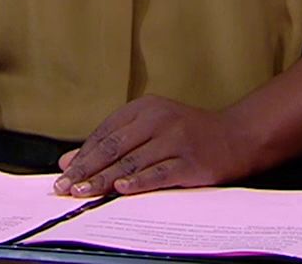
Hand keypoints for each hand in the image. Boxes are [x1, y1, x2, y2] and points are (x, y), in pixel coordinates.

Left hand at [52, 96, 257, 196]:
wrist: (237, 136)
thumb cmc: (190, 134)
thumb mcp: (151, 128)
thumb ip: (112, 142)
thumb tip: (70, 160)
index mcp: (145, 108)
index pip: (105, 133)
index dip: (82, 155)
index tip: (63, 174)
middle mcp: (159, 119)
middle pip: (114, 147)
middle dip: (86, 169)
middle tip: (66, 186)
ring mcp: (176, 140)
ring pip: (132, 162)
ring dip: (105, 180)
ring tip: (84, 192)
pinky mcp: (190, 161)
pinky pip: (159, 174)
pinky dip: (138, 182)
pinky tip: (121, 190)